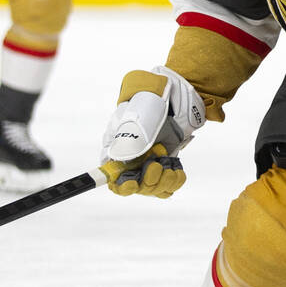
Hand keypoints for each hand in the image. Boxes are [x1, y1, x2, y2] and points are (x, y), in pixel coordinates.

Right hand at [99, 66, 204, 197]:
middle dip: (147, 181)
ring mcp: (147, 163)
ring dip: (163, 181)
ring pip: (152, 188)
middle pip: (134, 187)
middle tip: (157, 165)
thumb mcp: (137, 118)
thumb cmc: (152, 103)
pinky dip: (174, 181)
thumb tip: (117, 161)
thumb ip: (127, 139)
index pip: (109, 176)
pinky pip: (168, 185)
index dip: (119, 185)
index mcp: (115, 148)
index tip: (132, 183)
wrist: (176, 98)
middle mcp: (129, 159)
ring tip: (170, 166)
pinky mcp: (164, 165)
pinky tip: (177, 169)